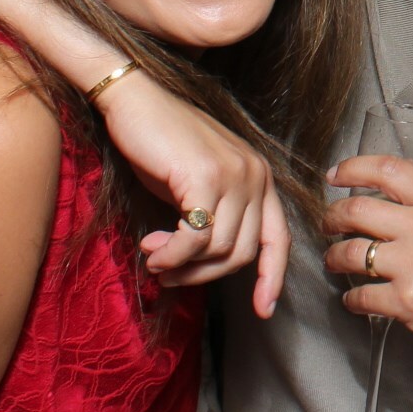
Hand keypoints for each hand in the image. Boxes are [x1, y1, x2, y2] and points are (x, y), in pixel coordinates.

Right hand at [98, 70, 291, 317]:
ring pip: (220, 250)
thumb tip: (204, 268)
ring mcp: (235, 175)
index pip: (279, 238)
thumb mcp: (196, 187)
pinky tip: (152, 248)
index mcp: (259, 178)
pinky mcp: (206, 177)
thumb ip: (212, 220)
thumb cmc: (159, 145)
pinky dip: (172, 254)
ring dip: (182, 267)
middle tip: (170, 275)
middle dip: (205, 275)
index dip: (273, 277)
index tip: (264, 309)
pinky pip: (196, 238)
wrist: (134, 102)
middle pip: (243, 252)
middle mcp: (256, 175)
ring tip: (155, 260)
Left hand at [322, 157, 412, 384]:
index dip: (354, 168)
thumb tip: (402, 181)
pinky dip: (351, 297)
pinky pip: (360, 295)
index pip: (389, 171)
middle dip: (332, 216)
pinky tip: (354, 297)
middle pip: (357, 210)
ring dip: (334, 256)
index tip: (336, 175)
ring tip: (335, 259)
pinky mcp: (406, 302)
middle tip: (328, 222)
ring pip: (350, 252)